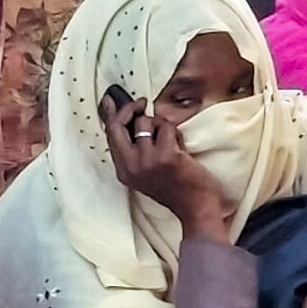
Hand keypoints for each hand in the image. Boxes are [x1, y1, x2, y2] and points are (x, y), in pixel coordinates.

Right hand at [100, 97, 226, 238]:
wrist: (196, 207)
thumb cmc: (176, 188)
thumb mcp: (146, 173)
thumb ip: (135, 152)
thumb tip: (132, 121)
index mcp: (124, 170)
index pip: (110, 136)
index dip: (111, 115)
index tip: (111, 100)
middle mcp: (130, 166)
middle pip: (118, 125)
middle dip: (129, 109)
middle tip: (141, 103)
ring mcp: (147, 160)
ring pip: (146, 123)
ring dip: (161, 126)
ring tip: (172, 142)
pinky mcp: (166, 156)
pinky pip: (167, 128)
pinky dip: (176, 134)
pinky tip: (181, 149)